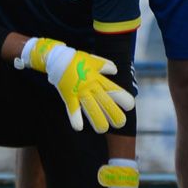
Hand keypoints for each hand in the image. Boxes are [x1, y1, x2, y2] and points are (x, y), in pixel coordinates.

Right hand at [17, 38, 135, 132]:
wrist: (57, 58)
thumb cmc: (77, 60)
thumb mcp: (93, 60)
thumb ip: (104, 65)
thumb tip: (115, 71)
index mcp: (97, 77)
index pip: (112, 89)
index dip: (121, 97)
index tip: (130, 106)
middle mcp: (90, 85)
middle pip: (104, 100)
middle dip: (113, 112)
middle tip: (121, 123)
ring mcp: (79, 91)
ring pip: (90, 107)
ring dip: (96, 118)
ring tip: (103, 129)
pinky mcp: (68, 95)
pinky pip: (72, 108)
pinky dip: (75, 117)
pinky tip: (79, 128)